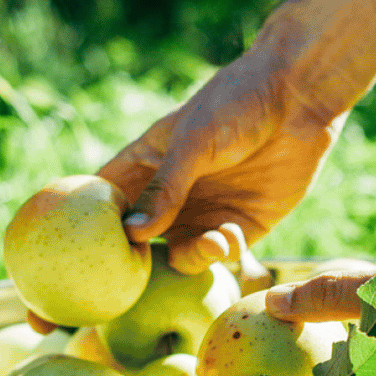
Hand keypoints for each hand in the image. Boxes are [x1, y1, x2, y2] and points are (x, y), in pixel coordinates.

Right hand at [97, 50, 344, 274]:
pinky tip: (228, 236)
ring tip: (209, 240)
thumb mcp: (194, 142)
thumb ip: (165, 188)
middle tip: (136, 278)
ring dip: (191, 255)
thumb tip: (132, 234)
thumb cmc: (237, 103)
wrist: (298, 97)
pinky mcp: (242, 224)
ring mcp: (205, 211)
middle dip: (136, 263)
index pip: (104, 200)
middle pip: (139, 241)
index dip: (88, 227)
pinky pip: (221, 251)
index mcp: (147, 164)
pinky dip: (221, 250)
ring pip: (181, 254)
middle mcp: (172, 194)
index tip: (77, 253)